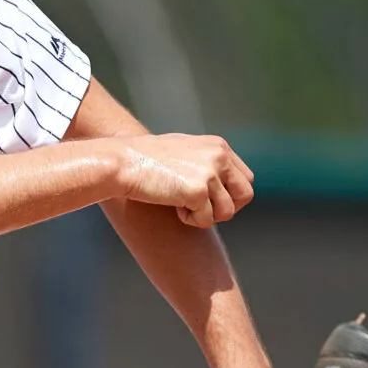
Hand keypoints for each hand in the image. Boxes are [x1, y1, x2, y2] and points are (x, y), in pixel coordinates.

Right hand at [108, 133, 255, 227]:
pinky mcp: (198, 191)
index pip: (245, 178)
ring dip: (207, 217)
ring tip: (183, 207)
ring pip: (228, 212)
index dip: (230, 195)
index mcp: (218, 146)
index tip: (210, 201)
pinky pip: (206, 220)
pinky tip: (174, 208)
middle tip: (202, 210)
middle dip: (226, 208)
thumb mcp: (184, 151)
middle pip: (245, 195)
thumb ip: (206, 162)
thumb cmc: (145, 159)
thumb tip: (221, 185)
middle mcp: (219, 156)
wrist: (122, 162)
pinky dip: (191, 220)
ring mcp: (210, 173)